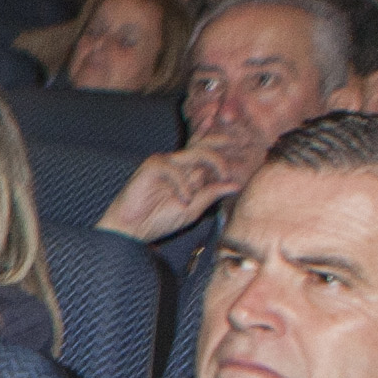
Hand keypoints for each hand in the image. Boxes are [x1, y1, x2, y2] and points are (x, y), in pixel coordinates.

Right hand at [100, 146, 234, 241]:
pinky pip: (175, 169)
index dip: (225, 151)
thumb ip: (212, 195)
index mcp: (187, 173)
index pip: (209, 155)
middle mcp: (178, 164)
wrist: (131, 230)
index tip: (245, 151)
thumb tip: (235, 185)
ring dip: (213, 164)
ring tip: (221, 179)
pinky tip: (184, 200)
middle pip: (205, 147)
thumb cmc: (158, 221)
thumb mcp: (193, 210)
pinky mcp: (152, 166)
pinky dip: (184, 185)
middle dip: (224, 152)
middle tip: (234, 164)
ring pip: (196, 153)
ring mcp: (165, 163)